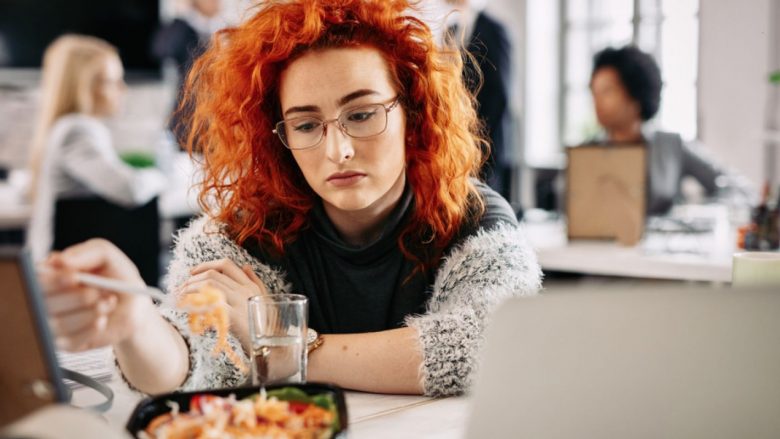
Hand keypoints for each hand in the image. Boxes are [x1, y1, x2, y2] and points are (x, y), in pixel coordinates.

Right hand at [40, 239, 156, 351]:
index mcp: (46, 275)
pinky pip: (70, 341)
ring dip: (90, 312)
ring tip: (108, 302)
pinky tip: (102, 320)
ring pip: (58, 324)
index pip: (34, 279)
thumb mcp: (106, 256)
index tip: (74, 277)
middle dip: (77, 297)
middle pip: (43, 303)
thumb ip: (85, 253)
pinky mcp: (64, 343)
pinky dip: (91, 329)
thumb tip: (60, 261)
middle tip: (97, 292)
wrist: (133, 304)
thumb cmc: (114, 275)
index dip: (53, 280)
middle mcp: (42, 299)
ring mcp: (51, 323)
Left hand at [179, 259, 268, 350]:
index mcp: (250, 285)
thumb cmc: (267, 326)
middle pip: (212, 274)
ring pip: (209, 285)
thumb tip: (246, 266)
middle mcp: (244, 290)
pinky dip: (195, 303)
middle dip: (192, 279)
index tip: (192, 272)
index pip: (226, 264)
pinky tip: (188, 309)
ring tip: (181, 298)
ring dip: (190, 289)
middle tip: (181, 289)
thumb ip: (255, 282)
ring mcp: (239, 302)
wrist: (274, 346)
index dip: (206, 265)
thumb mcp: (264, 300)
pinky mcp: (233, 316)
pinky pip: (209, 303)